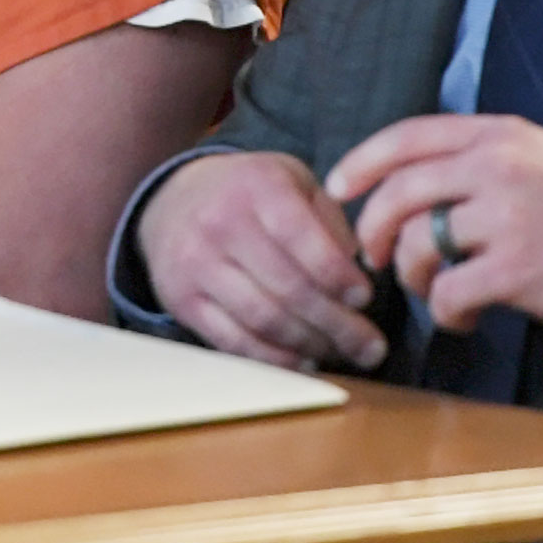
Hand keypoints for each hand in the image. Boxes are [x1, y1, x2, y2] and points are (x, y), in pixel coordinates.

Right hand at [137, 151, 386, 370]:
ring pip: (263, 319)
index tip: (365, 298)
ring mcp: (196, 264)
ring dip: (311, 345)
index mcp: (258, 187)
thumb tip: (359, 268)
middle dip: (338, 324)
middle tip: (371, 346)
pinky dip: (274, 359)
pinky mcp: (181, 300)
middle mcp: (221, 223)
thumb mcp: (291, 180)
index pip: (303, 239)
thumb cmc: (249, 193)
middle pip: (288, 288)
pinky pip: (233, 341)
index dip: (339, 276)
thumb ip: (328, 217)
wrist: (171, 200)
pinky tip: (303, 361)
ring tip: (343, 353)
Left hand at [325, 115, 542, 336]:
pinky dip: (445, 312)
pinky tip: (464, 317)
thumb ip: (478, 157)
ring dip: (412, 276)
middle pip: (399, 193)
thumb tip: (407, 177)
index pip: (409, 137)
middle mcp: (498, 168)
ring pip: (419, 244)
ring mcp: (508, 217)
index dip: (362, 161)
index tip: (337, 186)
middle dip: (374, 229)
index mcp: (498, 135)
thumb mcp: (537, 156)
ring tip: (433, 290)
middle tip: (377, 256)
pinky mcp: (518, 269)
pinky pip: (449, 293)